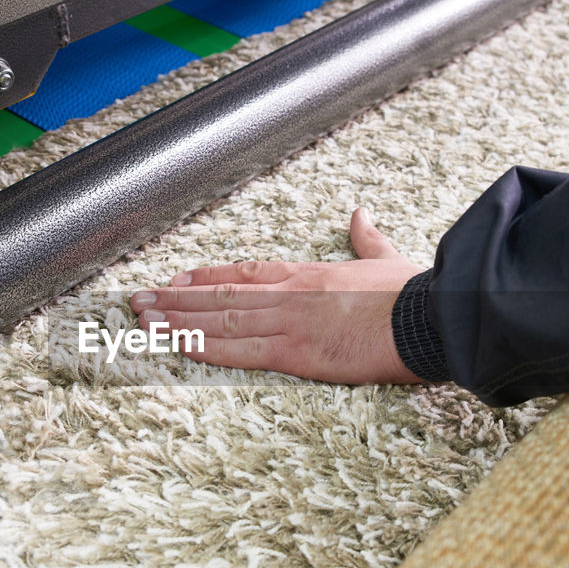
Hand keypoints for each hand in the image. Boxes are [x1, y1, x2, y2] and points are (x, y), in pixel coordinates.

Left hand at [130, 207, 424, 383]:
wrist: (431, 316)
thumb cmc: (413, 293)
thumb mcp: (387, 257)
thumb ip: (367, 239)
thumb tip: (360, 214)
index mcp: (309, 275)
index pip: (245, 274)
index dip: (206, 278)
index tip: (176, 279)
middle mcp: (290, 295)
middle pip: (221, 296)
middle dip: (176, 298)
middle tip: (137, 300)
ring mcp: (290, 322)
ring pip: (221, 320)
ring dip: (178, 320)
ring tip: (142, 320)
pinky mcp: (298, 353)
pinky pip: (241, 351)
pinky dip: (205, 346)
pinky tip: (178, 344)